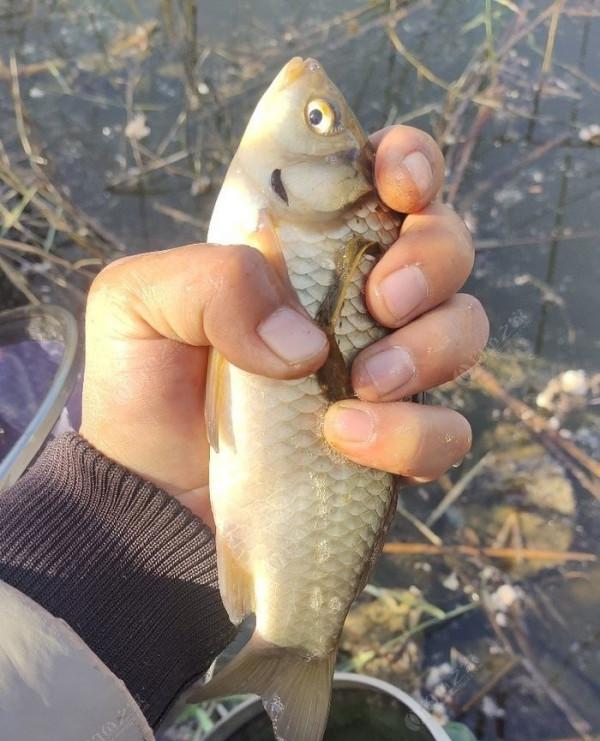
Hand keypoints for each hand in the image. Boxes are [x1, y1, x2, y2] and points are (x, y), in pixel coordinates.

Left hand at [82, 125, 487, 525]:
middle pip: (448, 248)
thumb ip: (211, 283)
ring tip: (360, 386)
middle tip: (380, 301)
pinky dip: (410, 436)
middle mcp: (355, 300)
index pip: (384, 180)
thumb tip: (307, 342)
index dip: (411, 165)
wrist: (145, 491)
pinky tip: (345, 440)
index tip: (399, 188)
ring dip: (427, 350)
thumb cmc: (140, 382)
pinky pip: (444, 434)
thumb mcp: (138, 303)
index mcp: (303, 246)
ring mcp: (380, 371)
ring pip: (463, 333)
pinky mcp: (389, 445)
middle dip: (431, 261)